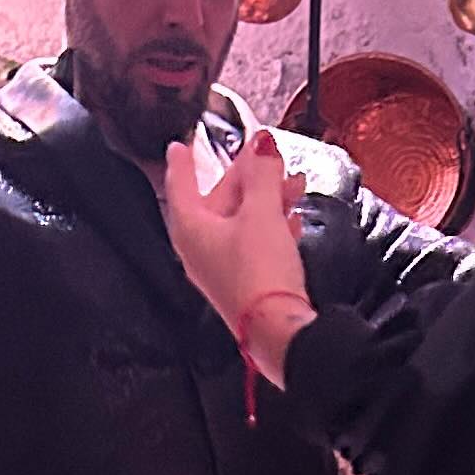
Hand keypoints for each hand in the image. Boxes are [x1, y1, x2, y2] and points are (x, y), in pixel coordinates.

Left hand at [161, 132, 311, 375]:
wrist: (278, 330)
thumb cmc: (259, 274)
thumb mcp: (262, 212)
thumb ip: (263, 174)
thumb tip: (263, 144)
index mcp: (191, 229)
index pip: (181, 185)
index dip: (184, 161)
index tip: (181, 145)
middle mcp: (201, 250)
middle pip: (219, 201)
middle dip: (247, 176)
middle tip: (264, 153)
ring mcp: (223, 268)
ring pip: (242, 221)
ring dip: (268, 198)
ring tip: (293, 182)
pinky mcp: (246, 282)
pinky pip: (256, 243)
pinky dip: (273, 225)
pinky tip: (292, 218)